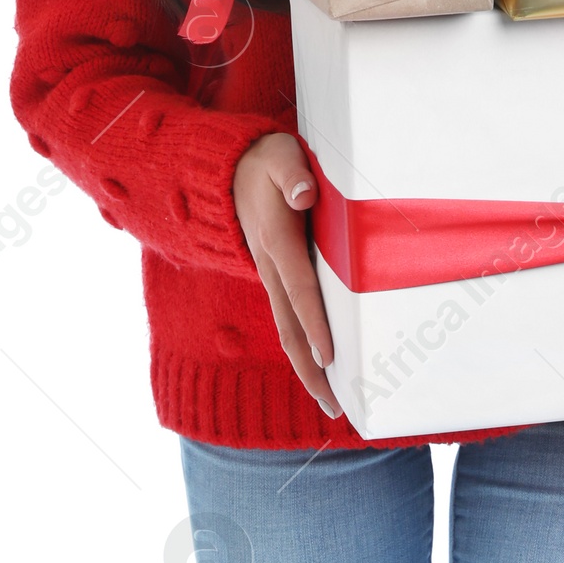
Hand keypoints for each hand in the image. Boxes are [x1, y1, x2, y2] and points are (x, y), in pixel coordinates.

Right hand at [232, 132, 340, 418]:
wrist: (227, 170)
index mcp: (277, 241)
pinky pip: (288, 320)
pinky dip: (303, 347)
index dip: (315, 323)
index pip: (300, 289)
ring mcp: (269, 276)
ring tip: (333, 403)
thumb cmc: (265, 160)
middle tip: (336, 406)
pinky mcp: (274, 277)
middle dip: (311, 369)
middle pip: (290, 328)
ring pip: (288, 330)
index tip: (330, 357)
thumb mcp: (280, 156)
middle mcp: (270, 267)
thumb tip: (305, 194)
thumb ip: (293, 174)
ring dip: (308, 368)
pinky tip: (322, 367)